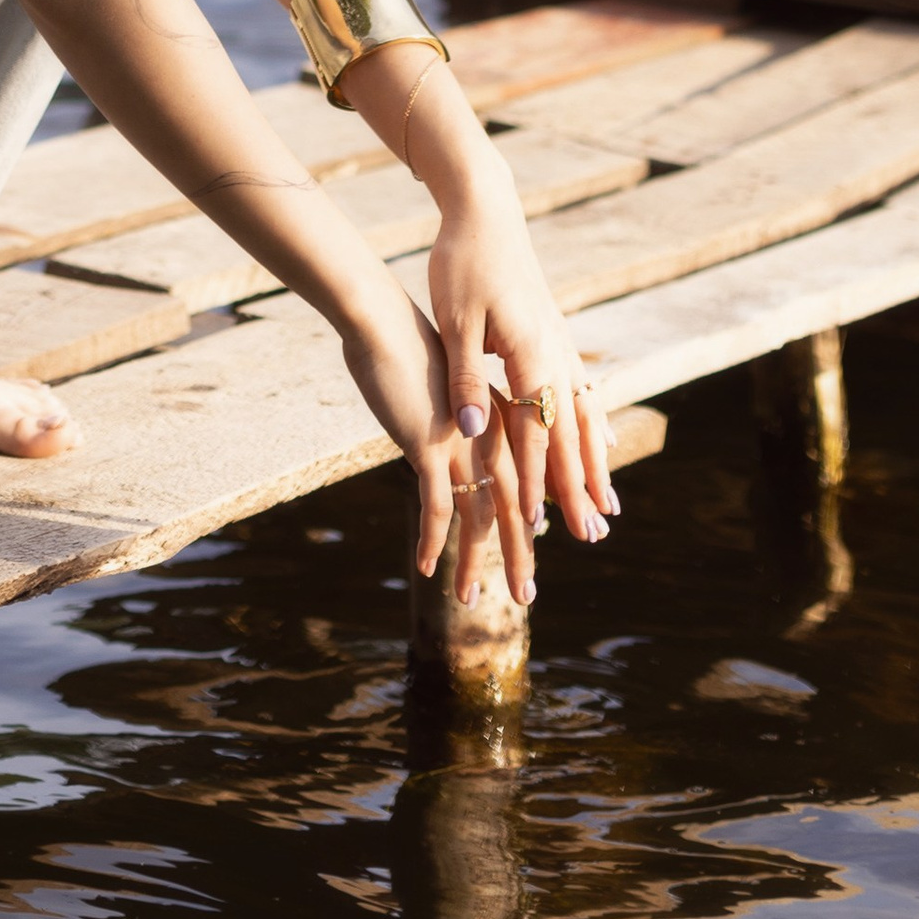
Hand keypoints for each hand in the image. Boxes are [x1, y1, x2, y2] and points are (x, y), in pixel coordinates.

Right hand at [338, 293, 536, 609]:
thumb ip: (452, 417)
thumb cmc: (403, 346)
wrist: (382, 318)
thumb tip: (451, 439)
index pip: (522, 482)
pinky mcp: (430, 446)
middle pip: (513, 508)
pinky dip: (431, 541)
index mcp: (494, 421)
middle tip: (526, 597)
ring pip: (481, 518)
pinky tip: (426, 568)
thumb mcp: (438, 386)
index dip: (532, 521)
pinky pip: (437, 508)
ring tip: (470, 600)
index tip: (536, 553)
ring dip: (476, 563)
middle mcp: (488, 436)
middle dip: (519, 557)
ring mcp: (463, 443)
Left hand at [427, 182, 618, 547]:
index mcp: (531, 356)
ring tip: (609, 506)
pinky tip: (602, 442)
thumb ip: (463, 378)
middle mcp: (555, 355)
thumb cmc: (463, 263)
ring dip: (595, 465)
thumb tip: (469, 431)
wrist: (486, 209)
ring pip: (585, 418)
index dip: (539, 483)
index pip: (536, 434)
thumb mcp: (454, 321)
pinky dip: (594, 426)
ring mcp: (561, 344)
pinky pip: (583, 393)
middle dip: (581, 489)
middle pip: (571, 436)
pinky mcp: (555, 334)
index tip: (544, 527)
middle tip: (595, 538)